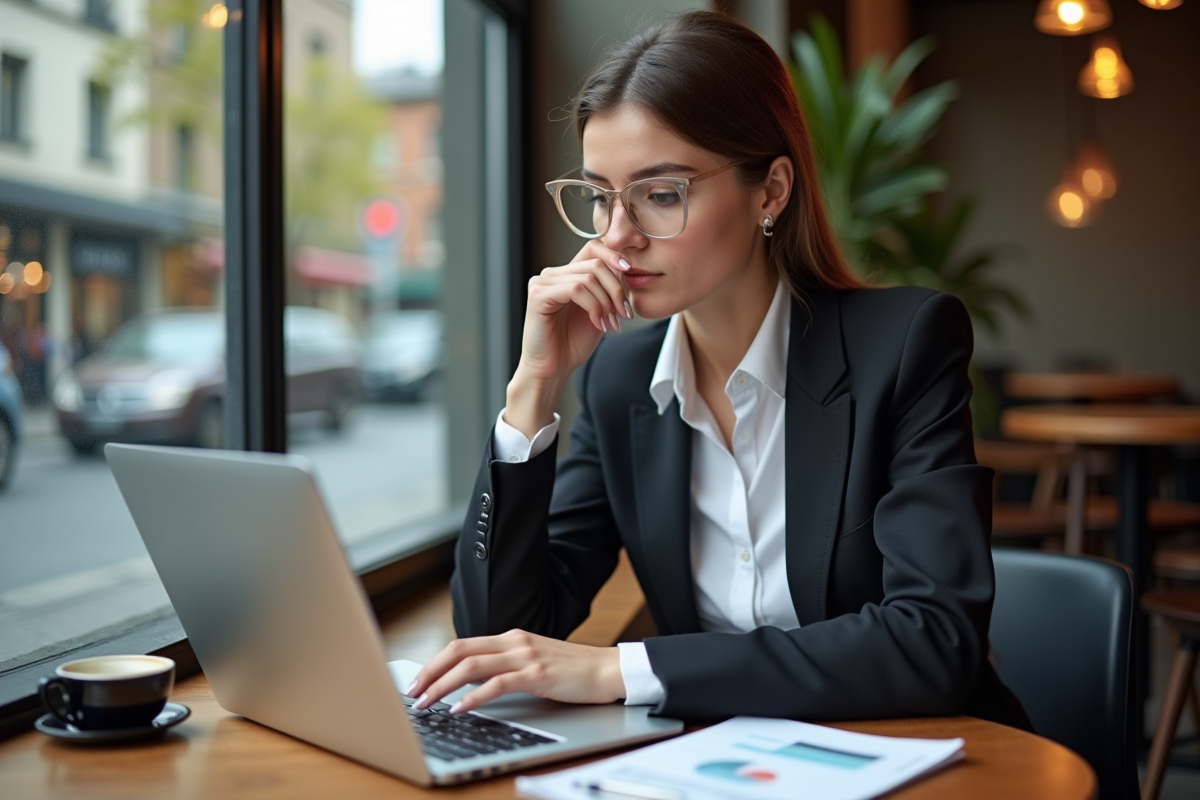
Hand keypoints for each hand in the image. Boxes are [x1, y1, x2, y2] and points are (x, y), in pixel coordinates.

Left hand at [404, 630, 624, 714]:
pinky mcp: (536, 674)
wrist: (607, 670)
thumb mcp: (533, 661)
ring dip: (442, 686)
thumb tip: (472, 683)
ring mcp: (524, 656)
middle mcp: (513, 642)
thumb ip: (506, 666)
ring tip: (426, 703)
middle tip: (411, 692)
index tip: (417, 680)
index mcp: (511, 638)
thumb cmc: (572, 670)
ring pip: (470, 666)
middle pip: (458, 651)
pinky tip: (459, 708)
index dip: (434, 663)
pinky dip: (473, 697)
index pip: (461, 645)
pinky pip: (496, 684)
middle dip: (429, 672)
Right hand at [504, 242, 631, 437]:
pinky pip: (576, 290)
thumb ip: (608, 288)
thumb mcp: (599, 310)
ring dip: (607, 303)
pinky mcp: (538, 295)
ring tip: (610, 323)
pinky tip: (597, 324)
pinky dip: (594, 307)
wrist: (553, 369)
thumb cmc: (573, 343)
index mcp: (566, 274)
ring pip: (589, 277)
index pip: (593, 247)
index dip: (614, 255)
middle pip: (596, 263)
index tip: (630, 272)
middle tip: (623, 314)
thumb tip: (626, 268)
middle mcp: (552, 274)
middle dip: (616, 289)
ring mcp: (542, 283)